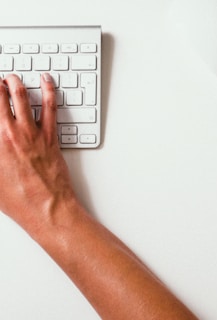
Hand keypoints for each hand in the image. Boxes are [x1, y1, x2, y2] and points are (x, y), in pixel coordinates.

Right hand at [0, 74, 74, 231]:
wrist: (47, 208)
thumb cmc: (18, 200)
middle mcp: (8, 133)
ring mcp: (32, 133)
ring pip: (21, 97)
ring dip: (15, 83)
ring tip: (12, 77)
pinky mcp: (50, 136)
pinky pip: (50, 107)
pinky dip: (49, 90)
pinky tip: (46, 81)